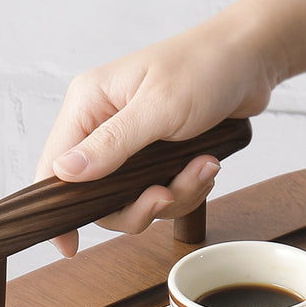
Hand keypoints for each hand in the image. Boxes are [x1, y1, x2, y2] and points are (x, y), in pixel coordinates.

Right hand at [36, 17, 275, 254]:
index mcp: (89, 105)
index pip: (54, 164)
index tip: (68, 246)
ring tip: (202, 167)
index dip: (57, 206)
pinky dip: (188, 187)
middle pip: (98, 194)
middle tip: (166, 196)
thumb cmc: (203, 68)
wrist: (251, 60)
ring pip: (136, 198)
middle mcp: (105, 124)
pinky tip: (207, 165)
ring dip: (174, 194)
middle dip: (137, 205)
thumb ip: (112, 144)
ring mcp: (134, 141)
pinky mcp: (161, 153)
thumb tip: (65, 174)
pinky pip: (165, 190)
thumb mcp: (157, 108)